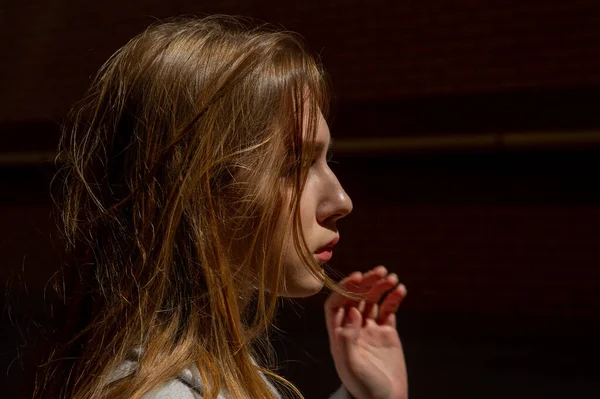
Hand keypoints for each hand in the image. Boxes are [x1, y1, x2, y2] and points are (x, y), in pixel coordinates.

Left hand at [324, 266, 407, 398]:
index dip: (345, 288)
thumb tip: (352, 312)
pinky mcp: (388, 334)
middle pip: (355, 298)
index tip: (358, 278)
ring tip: (393, 277)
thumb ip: (348, 338)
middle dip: (366, 282)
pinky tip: (401, 289)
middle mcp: (352, 328)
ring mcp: (370, 330)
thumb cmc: (365, 388)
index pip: (336, 304)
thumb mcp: (352, 366)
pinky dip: (394, 298)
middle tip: (381, 271)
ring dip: (381, 286)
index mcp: (339, 335)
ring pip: (373, 300)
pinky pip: (389, 310)